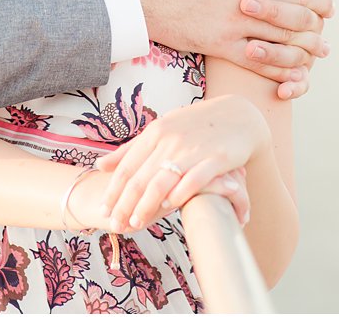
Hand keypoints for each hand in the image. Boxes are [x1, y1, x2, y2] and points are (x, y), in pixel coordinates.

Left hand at [91, 96, 268, 232]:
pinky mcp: (216, 158)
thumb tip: (100, 165)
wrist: (238, 115)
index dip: (113, 190)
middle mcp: (170, 139)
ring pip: (162, 182)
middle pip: (141, 177)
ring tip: (136, 223)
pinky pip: (194, 180)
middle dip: (125, 204)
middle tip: (115, 224)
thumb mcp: (161, 129)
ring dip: (146, 206)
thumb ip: (132, 149)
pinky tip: (168, 207)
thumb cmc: (195, 125)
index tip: (104, 209)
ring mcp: (192, 149)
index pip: (127, 166)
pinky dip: (179, 194)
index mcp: (155, 132)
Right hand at [128, 0, 332, 94]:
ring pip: (283, 34)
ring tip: (320, 47)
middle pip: (296, 3)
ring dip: (307, 42)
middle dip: (318, 11)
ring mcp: (234, 21)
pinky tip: (294, 71)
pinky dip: (282, 67)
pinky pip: (260, 60)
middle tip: (328, 16)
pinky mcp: (221, 44)